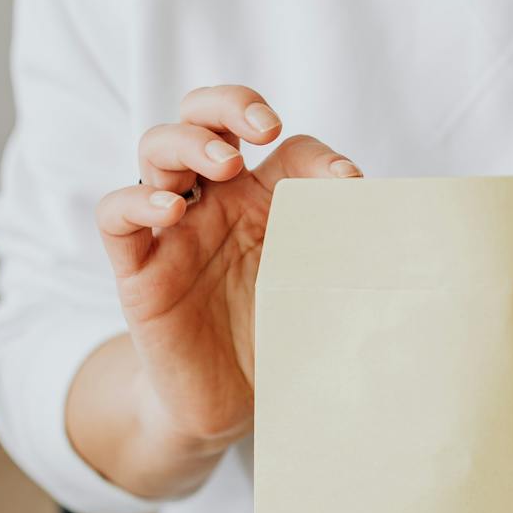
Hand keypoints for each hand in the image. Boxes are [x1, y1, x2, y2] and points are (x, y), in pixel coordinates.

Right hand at [95, 85, 359, 450]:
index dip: (318, 154)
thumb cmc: (281, 343)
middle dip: (231, 104)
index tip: (347, 184)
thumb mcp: (324, 295)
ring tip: (226, 165)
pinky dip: (135, 200)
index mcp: (269, 202)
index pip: (288, 148)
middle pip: (206, 117)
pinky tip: (169, 210)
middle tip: (265, 127)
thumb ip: (350, 258)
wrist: (231, 409)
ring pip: (157, 149)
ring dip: (190, 142)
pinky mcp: (137, 269)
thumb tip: (396, 231)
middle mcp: (217, 204)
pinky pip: (115, 215)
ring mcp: (173, 231)